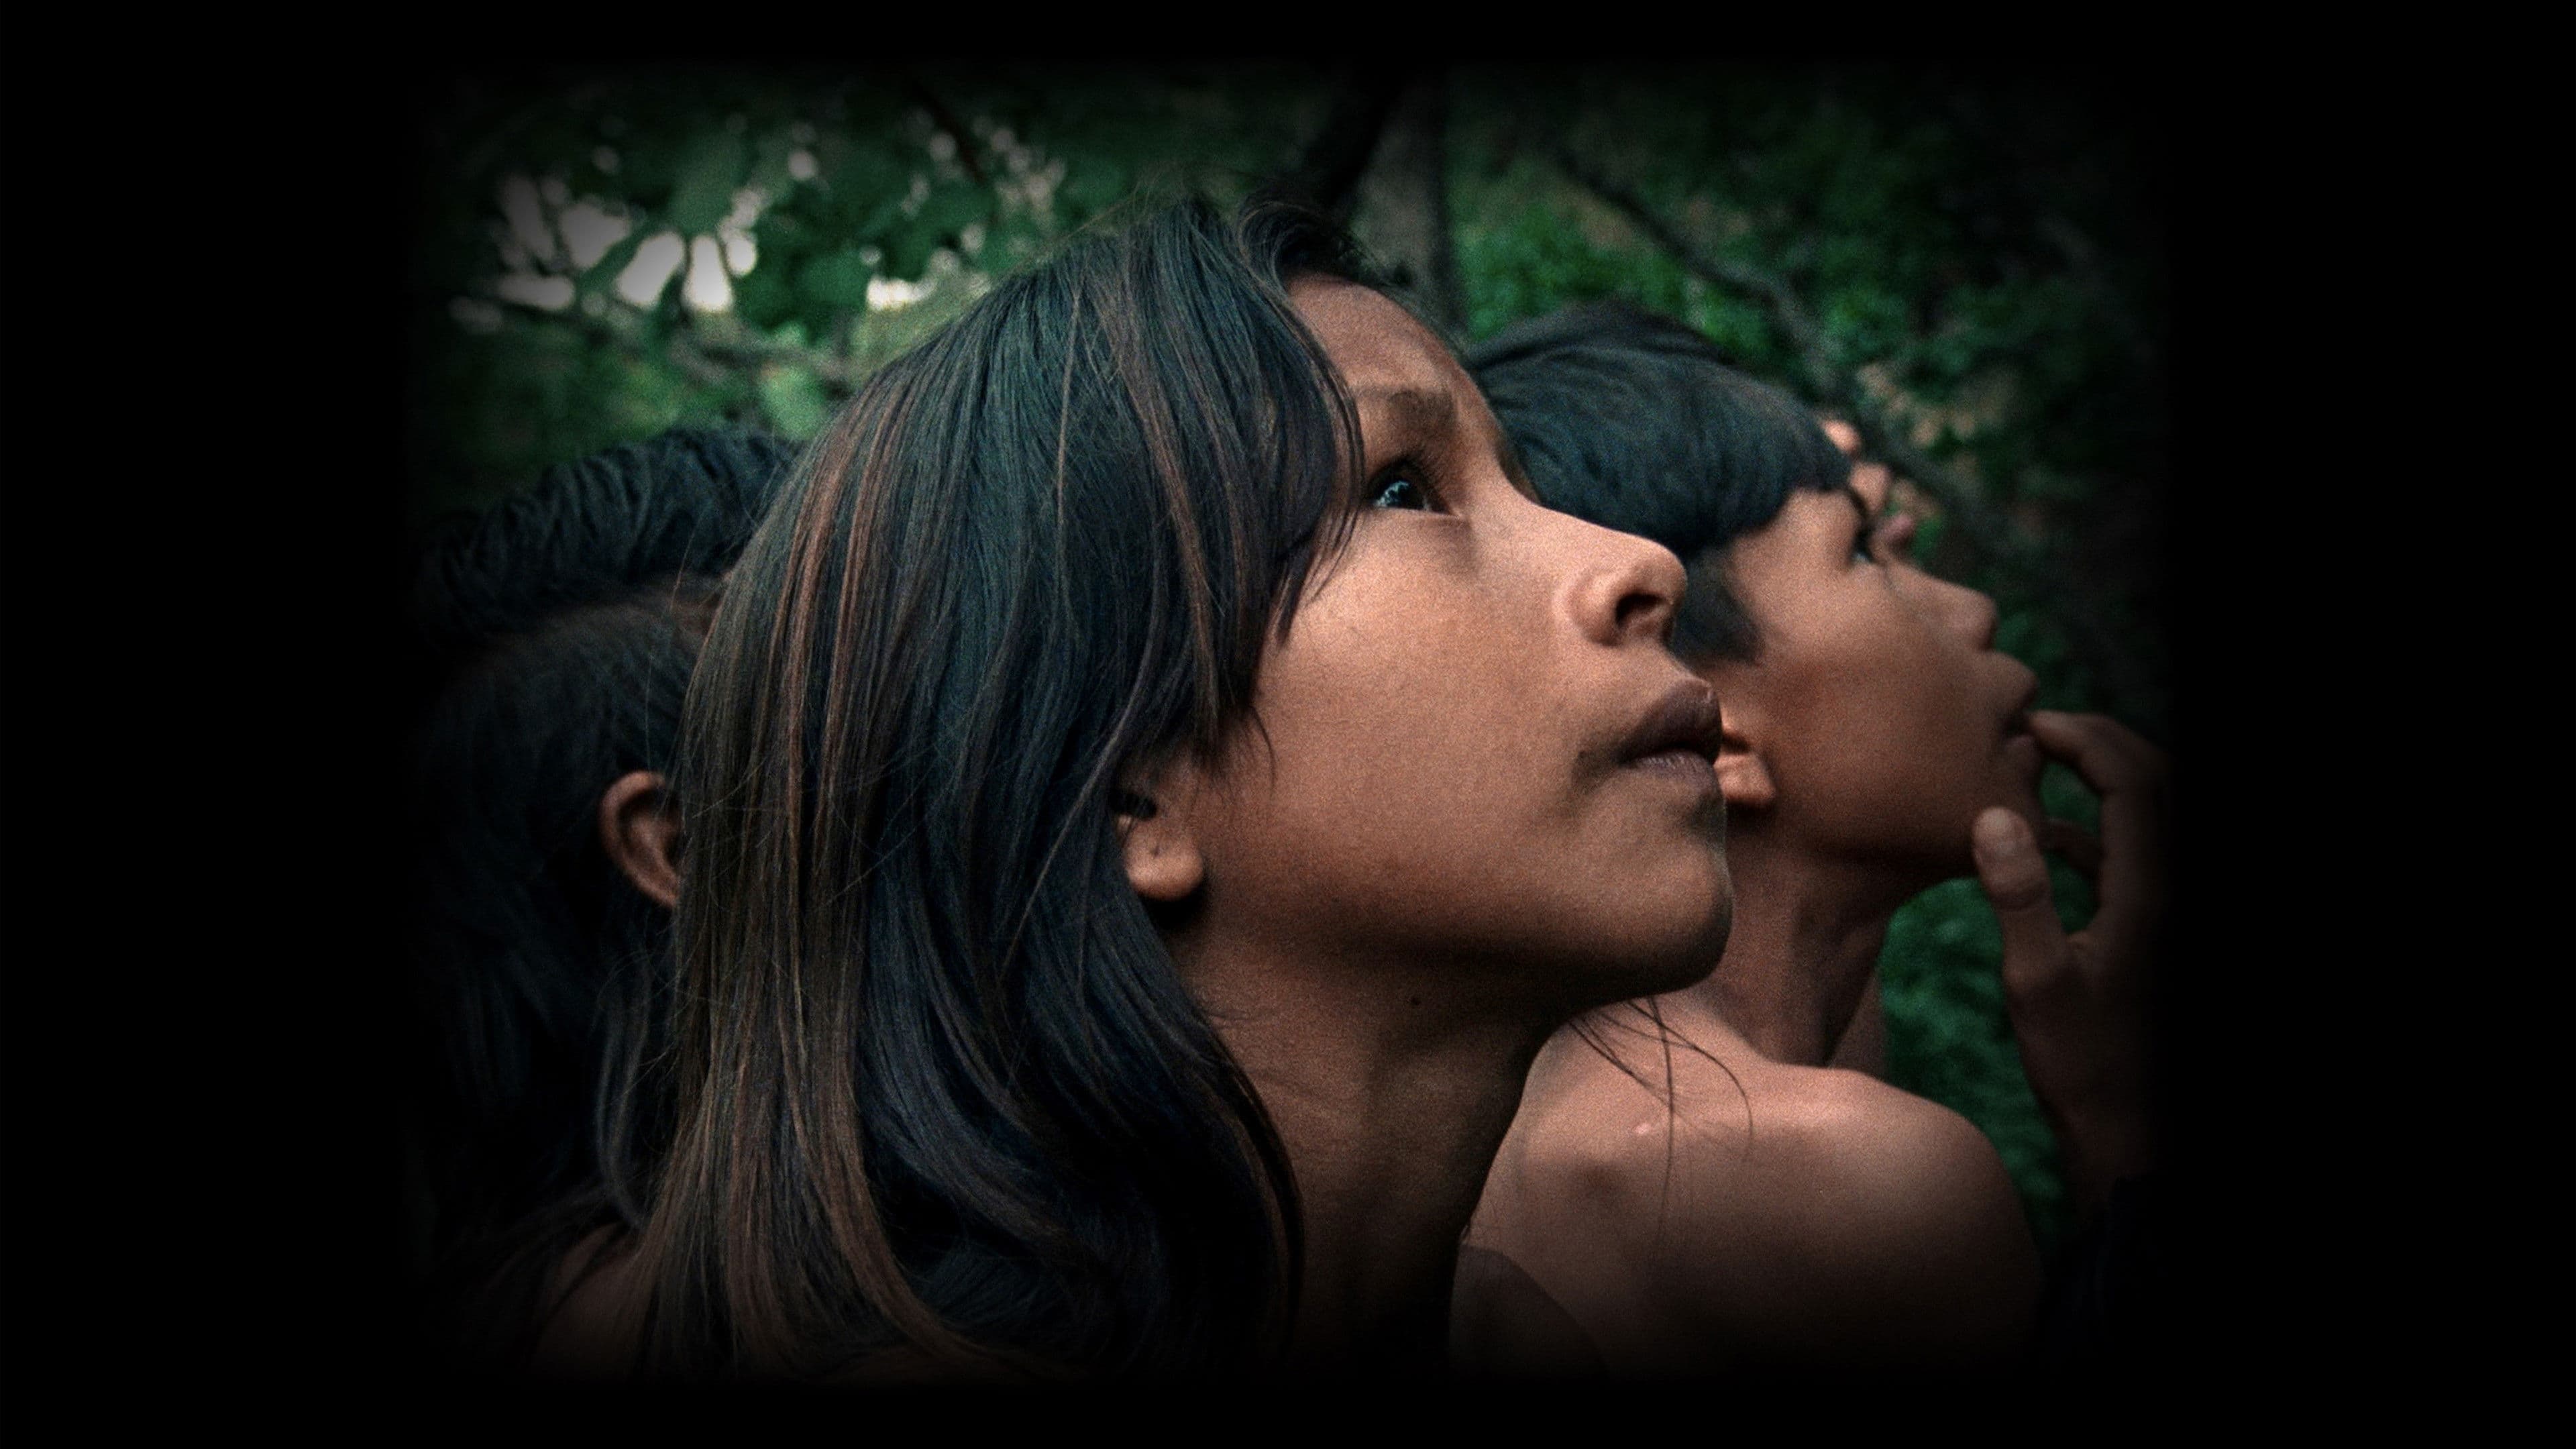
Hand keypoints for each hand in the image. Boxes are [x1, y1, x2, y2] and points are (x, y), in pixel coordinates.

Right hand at [1969, 711, 2167, 1212]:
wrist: (2125, 1127)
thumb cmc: (2081, 1064)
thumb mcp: (2036, 982)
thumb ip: (2018, 895)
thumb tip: (1995, 814)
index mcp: (2151, 894)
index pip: (2136, 784)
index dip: (2089, 741)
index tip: (2033, 724)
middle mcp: (2168, 892)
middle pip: (2156, 786)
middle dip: (2103, 745)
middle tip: (2042, 729)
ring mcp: (2163, 910)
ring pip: (2146, 819)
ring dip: (2101, 782)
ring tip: (2038, 767)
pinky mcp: (2149, 928)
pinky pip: (2129, 856)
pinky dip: (2093, 830)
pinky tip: (2044, 840)